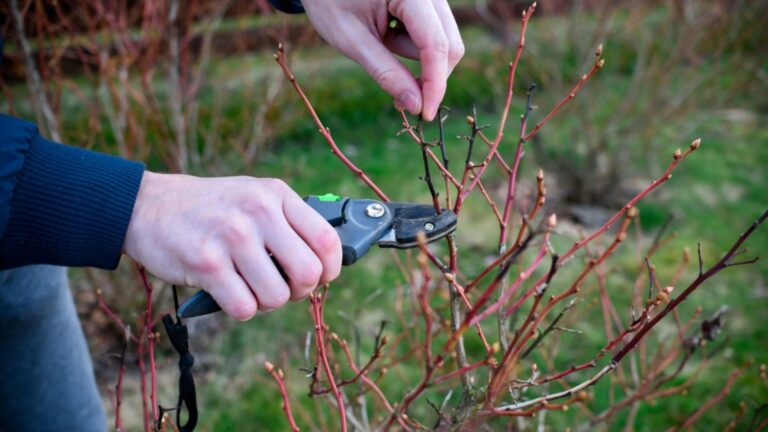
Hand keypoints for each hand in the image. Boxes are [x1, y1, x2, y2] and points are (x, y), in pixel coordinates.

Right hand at [123, 172, 341, 319]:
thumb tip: (324, 262)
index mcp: (276, 194)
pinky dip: (240, 309)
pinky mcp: (206, 263)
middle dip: (300, 291)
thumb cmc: (210, 208)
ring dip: (266, 303)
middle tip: (282, 287)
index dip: (330, 269)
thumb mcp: (254, 196)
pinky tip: (228, 292)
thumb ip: (287, 221)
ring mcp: (232, 236)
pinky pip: (244, 307)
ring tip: (249, 288)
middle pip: (308, 273)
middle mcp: (258, 211)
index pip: (327, 239)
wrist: (147, 205)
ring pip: (277, 296)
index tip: (320, 277)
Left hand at [301, 0, 463, 120]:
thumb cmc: (329, 2)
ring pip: (444, 41)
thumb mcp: (352, 40)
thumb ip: (385, 72)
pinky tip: (388, 34)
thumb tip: (416, 105)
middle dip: (431, 77)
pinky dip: (415, 45)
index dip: (434, 84)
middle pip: (450, 45)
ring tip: (381, 44)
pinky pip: (435, 33)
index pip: (435, 45)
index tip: (425, 114)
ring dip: (418, 58)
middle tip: (402, 99)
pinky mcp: (429, 2)